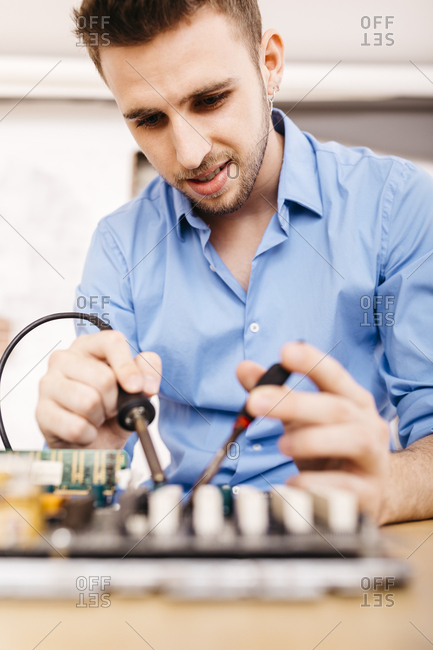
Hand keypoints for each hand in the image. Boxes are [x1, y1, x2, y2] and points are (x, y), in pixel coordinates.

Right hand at [36, 330, 161, 448]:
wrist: (92, 443)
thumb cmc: (112, 411)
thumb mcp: (137, 391)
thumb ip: (147, 375)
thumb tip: (146, 383)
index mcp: (89, 346)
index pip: (111, 342)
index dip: (128, 366)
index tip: (137, 387)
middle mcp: (64, 359)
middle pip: (103, 377)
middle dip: (114, 401)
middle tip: (111, 408)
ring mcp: (49, 383)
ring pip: (88, 402)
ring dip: (100, 418)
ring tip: (96, 418)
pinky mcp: (41, 411)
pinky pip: (76, 426)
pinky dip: (88, 435)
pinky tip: (85, 431)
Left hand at [236, 342, 390, 521]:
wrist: (367, 492)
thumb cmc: (330, 448)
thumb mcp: (303, 419)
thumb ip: (276, 393)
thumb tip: (244, 368)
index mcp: (353, 400)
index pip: (334, 375)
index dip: (312, 362)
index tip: (285, 352)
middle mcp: (368, 425)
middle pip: (337, 408)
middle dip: (294, 403)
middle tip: (255, 402)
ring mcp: (373, 459)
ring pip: (353, 440)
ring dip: (312, 440)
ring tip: (281, 445)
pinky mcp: (369, 492)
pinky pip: (345, 486)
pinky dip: (316, 484)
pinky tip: (292, 482)